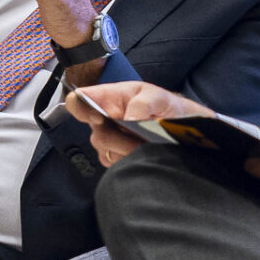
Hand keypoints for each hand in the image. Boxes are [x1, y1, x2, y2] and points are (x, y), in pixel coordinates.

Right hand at [65, 80, 213, 166]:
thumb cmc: (165, 106)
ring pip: (105, 151)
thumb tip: (129, 118)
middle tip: (143, 138)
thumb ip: (143, 103)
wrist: (181, 126)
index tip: (100, 118)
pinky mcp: (114, 157)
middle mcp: (102, 119)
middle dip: (121, 139)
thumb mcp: (158, 97)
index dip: (81, 109)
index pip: (77, 101)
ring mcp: (108, 140)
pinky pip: (113, 163)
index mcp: (107, 99)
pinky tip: (143, 152)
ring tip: (149, 144)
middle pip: (97, 134)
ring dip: (128, 150)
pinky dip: (129, 160)